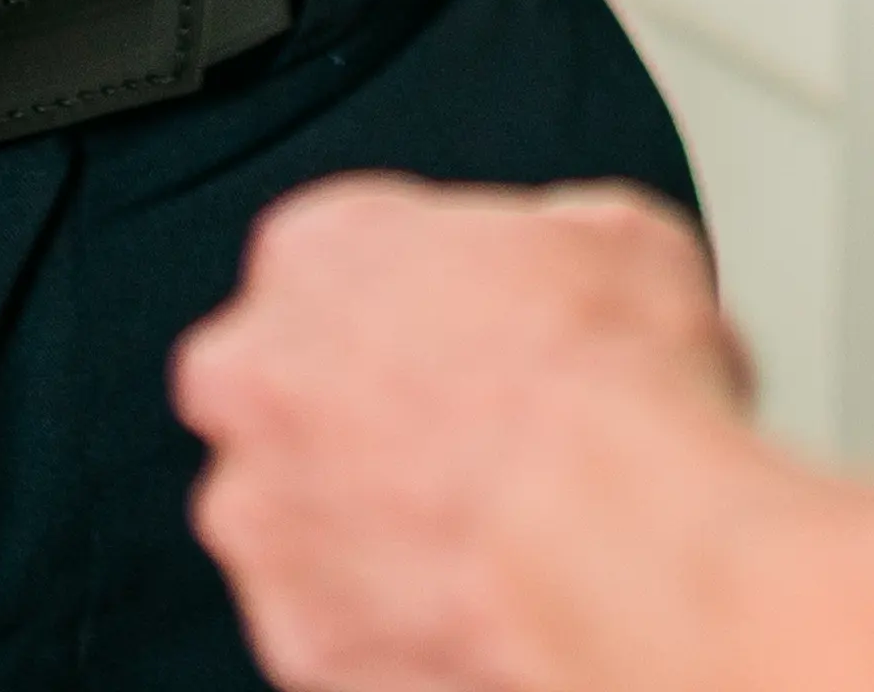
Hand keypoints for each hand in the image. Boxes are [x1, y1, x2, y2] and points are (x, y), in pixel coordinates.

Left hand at [178, 175, 763, 691]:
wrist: (616, 546)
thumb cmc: (611, 386)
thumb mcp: (617, 238)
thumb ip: (544, 243)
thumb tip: (571, 261)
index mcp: (319, 252)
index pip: (338, 261)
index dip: (420, 301)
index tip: (475, 328)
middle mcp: (257, 380)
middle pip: (290, 385)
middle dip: (362, 408)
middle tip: (471, 430)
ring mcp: (264, 520)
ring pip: (304, 514)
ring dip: (370, 518)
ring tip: (488, 529)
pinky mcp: (297, 635)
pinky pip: (338, 617)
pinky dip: (393, 612)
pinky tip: (479, 596)